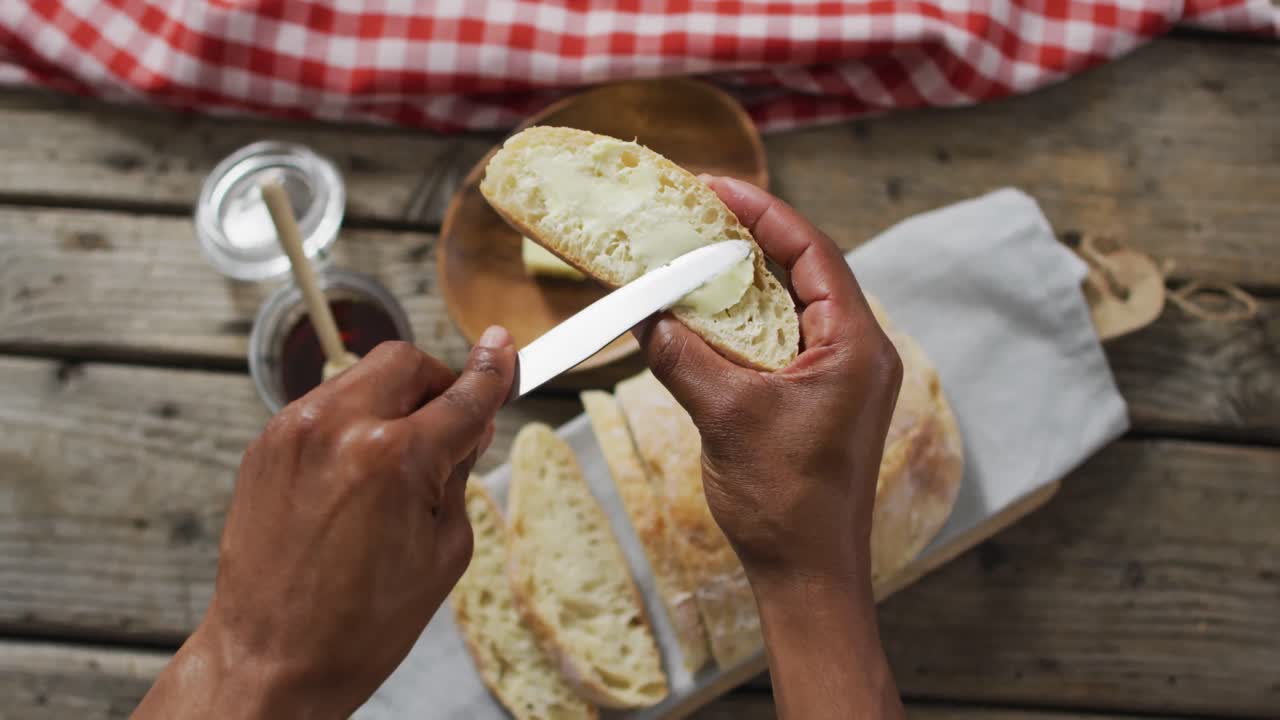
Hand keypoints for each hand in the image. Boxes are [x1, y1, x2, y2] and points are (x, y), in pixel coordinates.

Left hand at [134, 330, 515, 718]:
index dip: (494, 371)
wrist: (271, 659)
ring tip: (398, 463)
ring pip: (362, 377)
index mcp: (393, 458)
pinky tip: (358, 476)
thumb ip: (459, 472)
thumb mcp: (445, 550)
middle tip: (450, 424)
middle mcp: (338, 428)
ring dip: (394, 402)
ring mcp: (293, 431)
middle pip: (406, 362)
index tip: (505, 350)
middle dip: (438, 383)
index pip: (462, 395)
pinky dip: (354, 423)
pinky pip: (326, 408)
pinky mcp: (266, 445)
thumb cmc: (360, 624)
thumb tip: (468, 423)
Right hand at [636, 177, 904, 719]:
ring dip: (744, 279)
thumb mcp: (726, 418)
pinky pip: (781, 340)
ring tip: (693, 252)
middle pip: (805, 270)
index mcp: (855, 346)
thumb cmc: (785, 503)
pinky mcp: (820, 398)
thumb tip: (643, 310)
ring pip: (791, 305)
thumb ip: (682, 356)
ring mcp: (841, 376)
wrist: (808, 574)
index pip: (813, 253)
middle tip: (695, 211)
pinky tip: (703, 313)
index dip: (764, 212)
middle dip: (750, 237)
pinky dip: (743, 320)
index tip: (715, 186)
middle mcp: (857, 352)